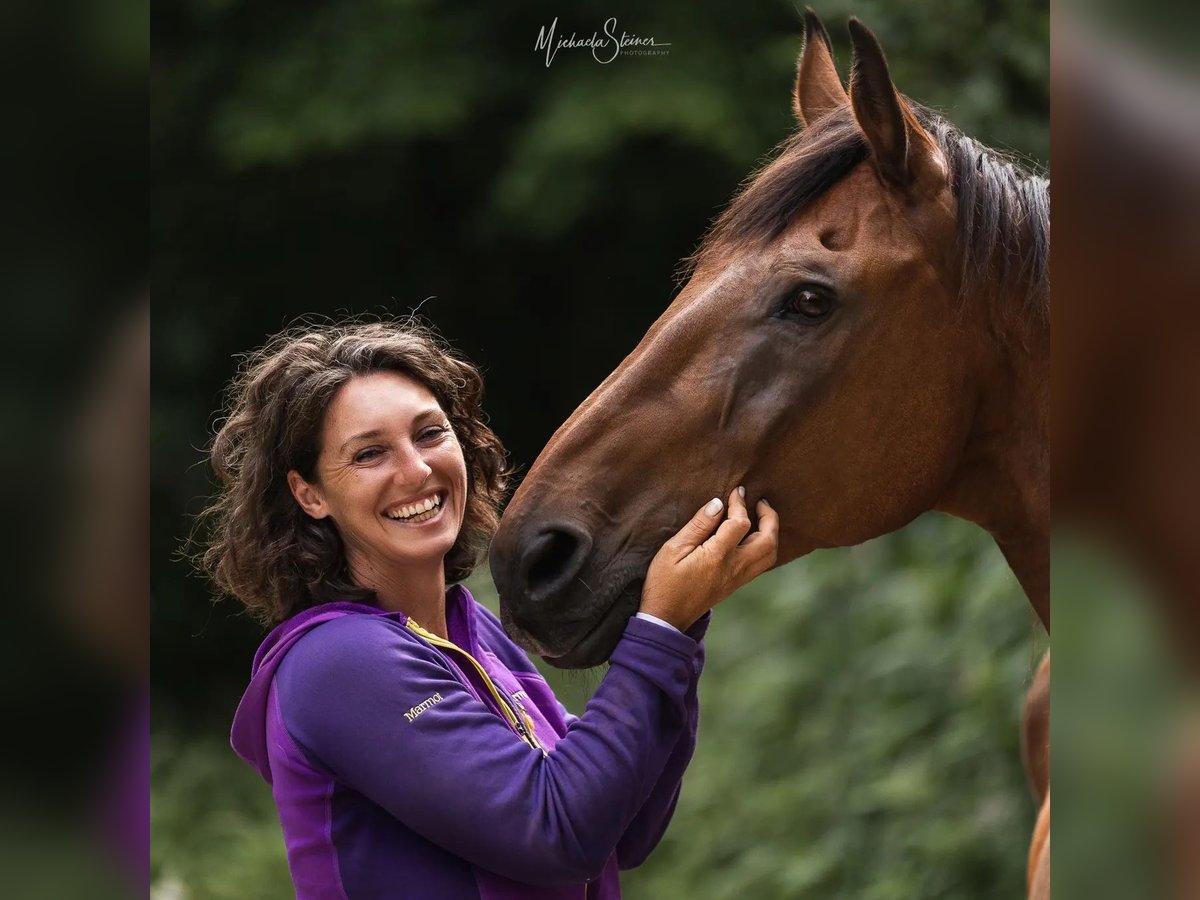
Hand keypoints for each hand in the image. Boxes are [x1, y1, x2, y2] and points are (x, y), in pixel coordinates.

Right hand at [639, 487, 778, 630]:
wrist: (666, 618)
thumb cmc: (664, 582)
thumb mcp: (673, 549)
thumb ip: (698, 526)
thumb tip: (718, 504)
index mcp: (718, 556)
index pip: (741, 523)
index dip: (740, 503)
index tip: (736, 490)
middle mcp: (734, 568)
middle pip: (768, 540)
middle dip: (770, 517)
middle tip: (761, 502)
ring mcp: (738, 579)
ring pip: (769, 554)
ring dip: (771, 532)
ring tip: (761, 517)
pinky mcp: (736, 585)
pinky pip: (761, 564)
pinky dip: (765, 546)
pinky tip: (752, 537)